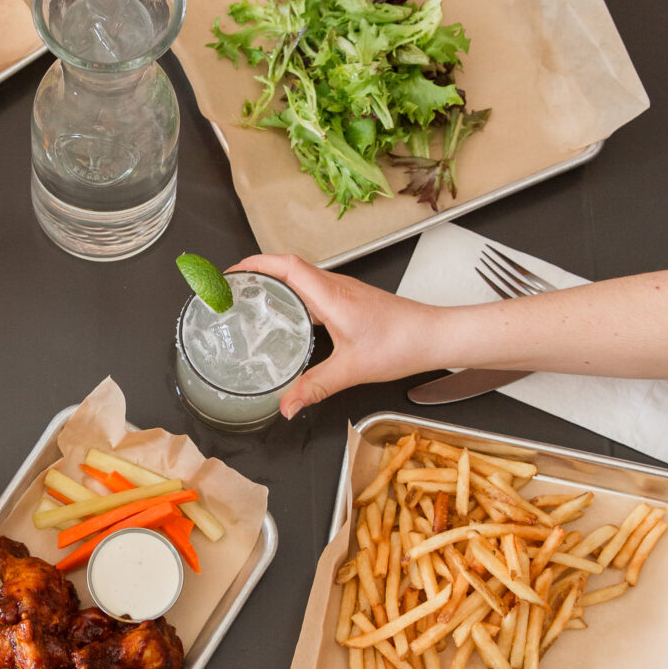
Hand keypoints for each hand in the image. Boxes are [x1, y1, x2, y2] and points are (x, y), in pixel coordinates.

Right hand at [229, 255, 444, 417]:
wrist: (435, 336)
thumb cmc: (402, 343)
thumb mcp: (352, 370)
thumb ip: (315, 387)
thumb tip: (287, 405)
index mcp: (331, 295)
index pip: (286, 265)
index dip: (255, 263)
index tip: (232, 272)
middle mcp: (336, 287)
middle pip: (289, 266)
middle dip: (257, 271)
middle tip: (233, 287)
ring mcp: (345, 291)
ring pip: (302, 277)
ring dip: (276, 282)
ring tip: (252, 299)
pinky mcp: (352, 300)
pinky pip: (314, 290)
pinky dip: (294, 296)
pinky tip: (290, 317)